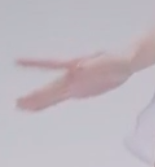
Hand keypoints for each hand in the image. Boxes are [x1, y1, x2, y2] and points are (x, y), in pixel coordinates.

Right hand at [14, 49, 132, 111]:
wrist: (125, 62)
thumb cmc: (120, 58)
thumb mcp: (115, 61)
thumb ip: (99, 65)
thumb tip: (80, 67)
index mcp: (77, 63)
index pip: (53, 63)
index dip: (34, 63)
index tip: (17, 62)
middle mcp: (72, 75)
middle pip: (50, 87)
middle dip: (35, 95)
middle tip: (18, 103)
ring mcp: (73, 83)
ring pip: (51, 94)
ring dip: (36, 101)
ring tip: (20, 106)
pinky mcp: (77, 91)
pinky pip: (58, 99)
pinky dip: (45, 104)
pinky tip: (34, 108)